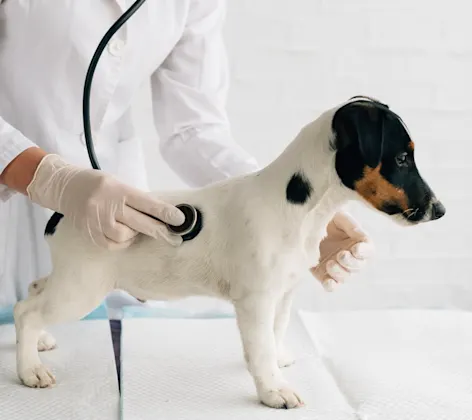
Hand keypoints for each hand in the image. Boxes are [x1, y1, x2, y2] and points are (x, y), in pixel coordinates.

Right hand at [27, 154, 184, 248]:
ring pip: (125, 237)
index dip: (165, 213)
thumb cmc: (97, 184)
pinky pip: (112, 245)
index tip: (180, 220)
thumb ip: (135, 198)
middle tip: (173, 238)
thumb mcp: (118, 183)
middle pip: (139, 223)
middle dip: (159, 231)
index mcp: (117, 189)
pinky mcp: (89, 233)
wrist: (64, 187)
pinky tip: (124, 236)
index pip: (146, 203)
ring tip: (135, 228)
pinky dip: (122, 243)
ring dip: (135, 235)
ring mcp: (96, 221)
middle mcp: (107, 205)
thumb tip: (160, 214)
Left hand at [310, 211, 373, 290]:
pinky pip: (331, 285)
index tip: (355, 248)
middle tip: (341, 255)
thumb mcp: (340, 217)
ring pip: (345, 277)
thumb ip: (351, 226)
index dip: (364, 251)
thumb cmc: (327, 218)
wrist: (307, 226)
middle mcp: (352, 258)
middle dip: (350, 262)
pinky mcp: (325, 275)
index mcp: (359, 243)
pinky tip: (328, 282)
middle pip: (358, 267)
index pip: (368, 250)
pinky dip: (331, 286)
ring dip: (339, 272)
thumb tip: (359, 240)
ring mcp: (339, 268)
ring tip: (330, 263)